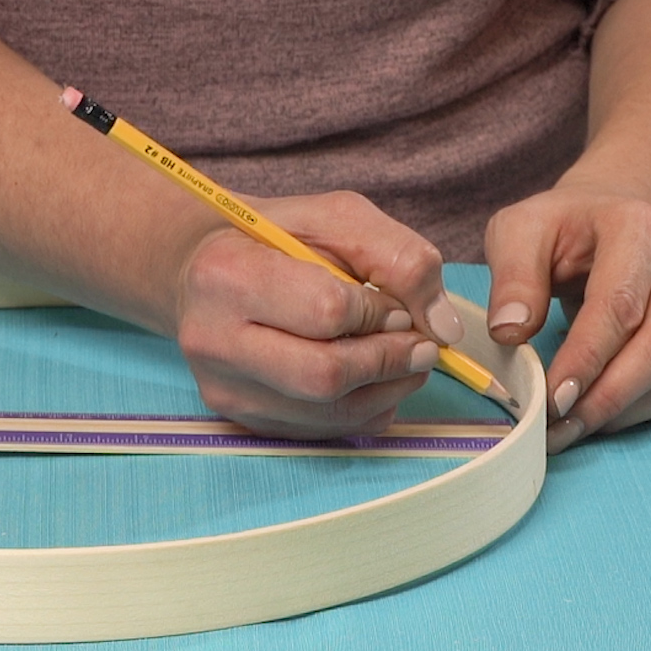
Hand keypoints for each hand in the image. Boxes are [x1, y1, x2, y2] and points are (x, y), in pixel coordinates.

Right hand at [170, 191, 459, 438]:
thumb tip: (443, 328)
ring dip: (387, 389)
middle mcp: (211, 338)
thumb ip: (398, 257)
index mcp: (226, 274)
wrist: (207, 270)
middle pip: (325, 376)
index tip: (395, 304)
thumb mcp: (338, 218)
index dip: (380, 312)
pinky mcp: (239, 418)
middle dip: (390, 361)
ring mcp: (222, 387)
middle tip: (420, 344)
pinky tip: (371, 379)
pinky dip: (365, 410)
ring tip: (402, 358)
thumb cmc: (277, 238)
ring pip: (329, 412)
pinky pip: (323, 432)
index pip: (327, 312)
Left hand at [483, 183, 650, 453]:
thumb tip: (510, 332)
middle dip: (607, 397)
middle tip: (556, 428)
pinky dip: (636, 411)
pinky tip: (593, 420)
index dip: (587, 358)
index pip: (620, 305)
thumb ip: (513, 275)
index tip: (551, 397)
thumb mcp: (520, 230)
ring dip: (622, 411)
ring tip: (567, 432)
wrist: (607, 217)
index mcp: (638, 229)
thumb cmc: (559, 225)